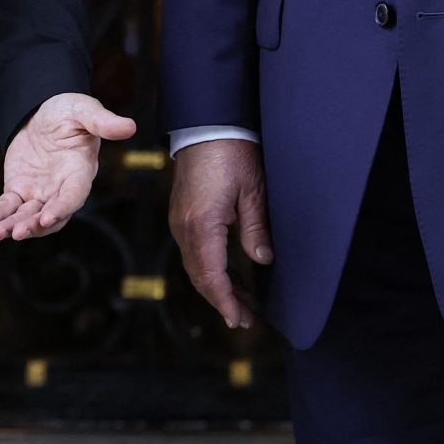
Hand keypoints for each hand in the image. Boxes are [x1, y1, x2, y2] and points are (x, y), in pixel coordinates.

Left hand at [0, 93, 137, 240]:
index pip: (73, 196)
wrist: (44, 110)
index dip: (61, 208)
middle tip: (18, 232)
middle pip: (50, 214)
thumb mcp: (85, 111)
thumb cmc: (70, 111)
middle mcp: (61, 188)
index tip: (47, 218)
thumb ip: (104, 122)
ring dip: (14, 226)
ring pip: (27, 215)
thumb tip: (130, 126)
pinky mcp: (20, 188)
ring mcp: (40, 191)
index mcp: (79, 172)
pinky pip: (9, 206)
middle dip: (34, 225)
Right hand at [169, 139, 272, 330]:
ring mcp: (180, 221)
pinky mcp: (183, 215)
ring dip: (217, 287)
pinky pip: (194, 252)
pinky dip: (210, 270)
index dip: (226, 302)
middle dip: (223, 301)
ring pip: (196, 266)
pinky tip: (228, 277)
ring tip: (241, 305)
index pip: (211, 276)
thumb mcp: (253, 191)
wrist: (207, 124)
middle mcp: (184, 227)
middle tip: (245, 320)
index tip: (240, 320)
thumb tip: (262, 260)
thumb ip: (256, 229)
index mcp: (202, 224)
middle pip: (200, 276)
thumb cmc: (232, 152)